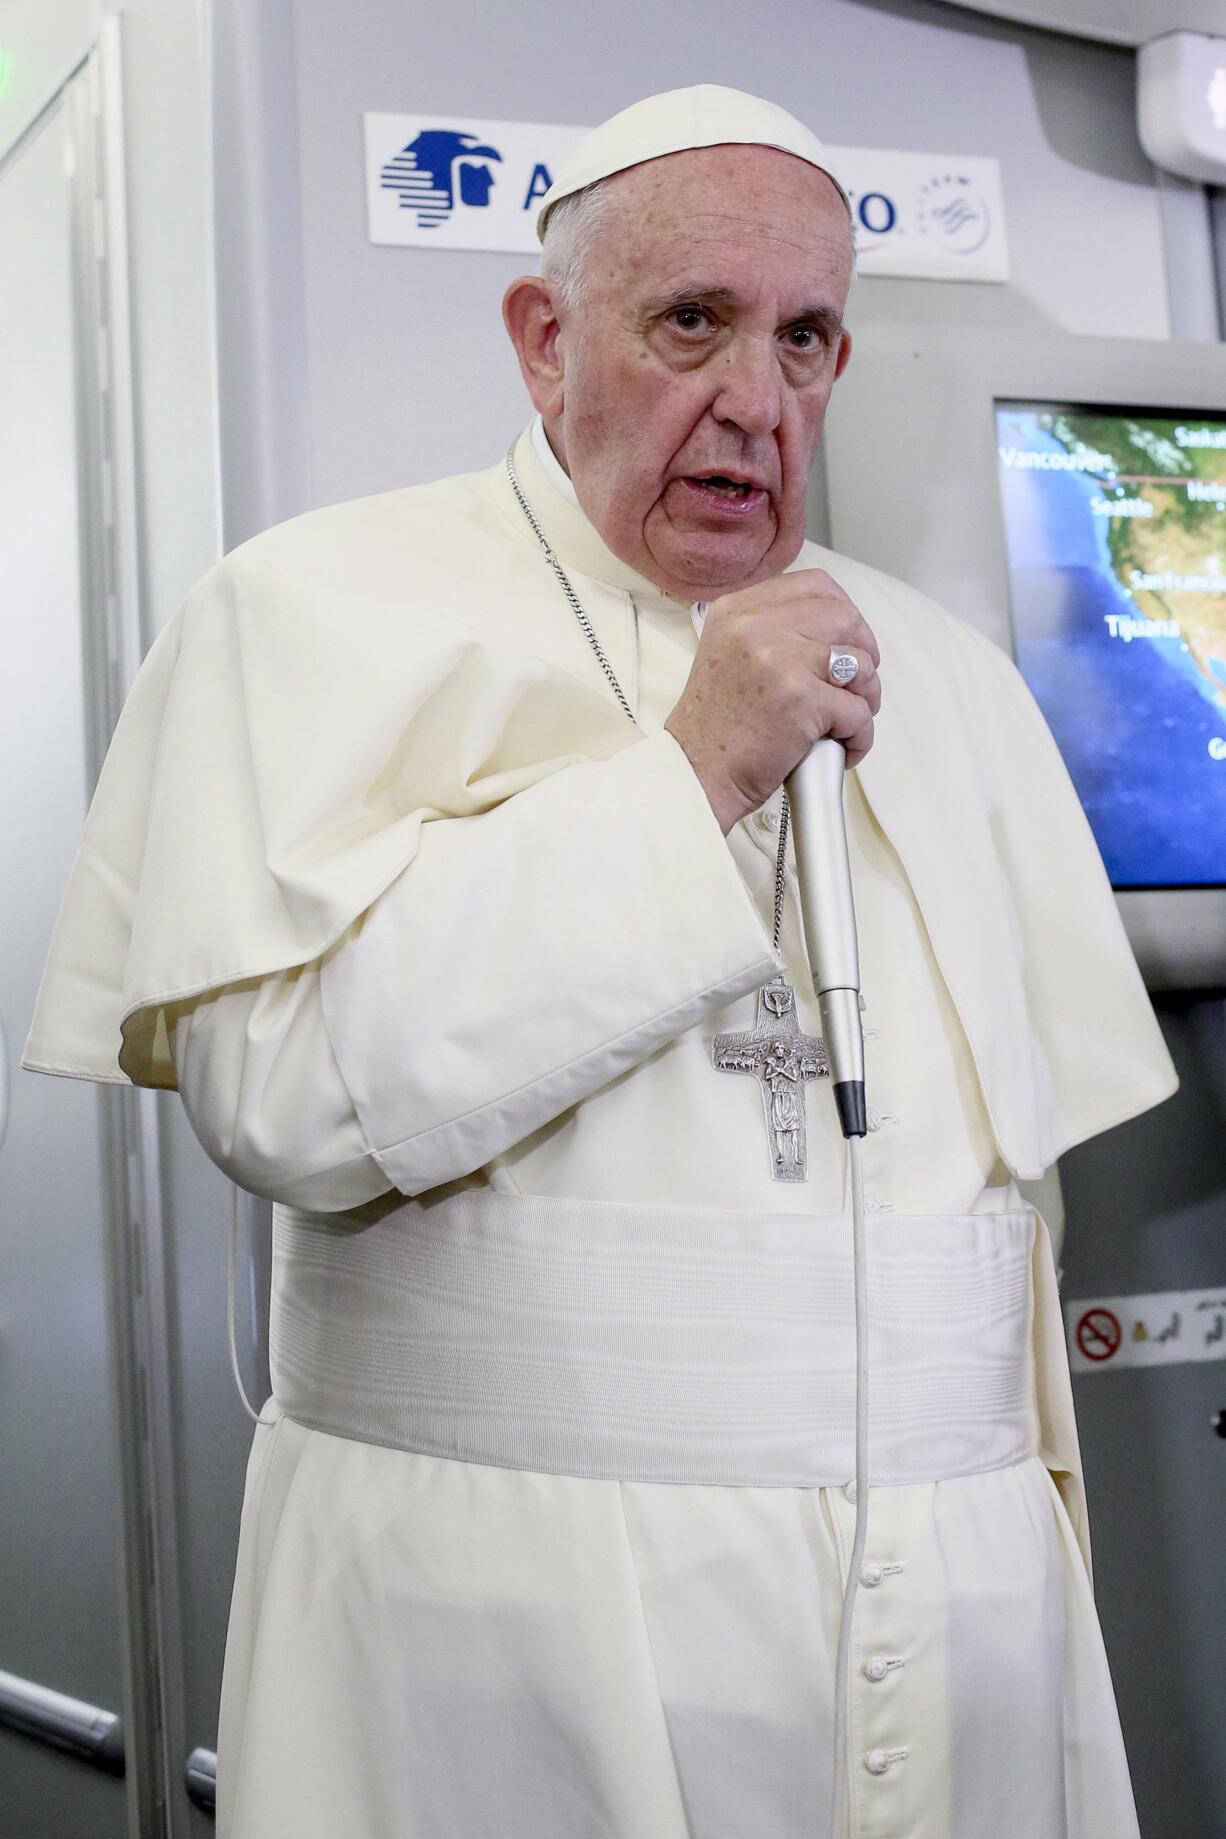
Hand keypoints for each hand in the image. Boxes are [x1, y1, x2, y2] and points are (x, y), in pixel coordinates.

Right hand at [664, 570, 881, 834]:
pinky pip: (859, 712)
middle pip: (847, 618)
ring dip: (866, 697)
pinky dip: (860, 736)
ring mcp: (780, 661)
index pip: (816, 585)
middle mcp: (757, 626)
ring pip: (861, 665)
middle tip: (856, 685)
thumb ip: (768, 629)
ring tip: (847, 721)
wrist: (695, 772)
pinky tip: (843, 748)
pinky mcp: (802, 701)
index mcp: (738, 609)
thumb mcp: (727, 652)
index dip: (844, 612)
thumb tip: (831, 629)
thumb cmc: (716, 726)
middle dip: (865, 653)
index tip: (846, 641)